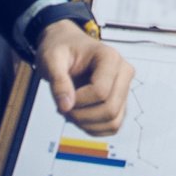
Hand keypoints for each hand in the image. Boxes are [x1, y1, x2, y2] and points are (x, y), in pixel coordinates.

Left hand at [40, 21, 134, 135]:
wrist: (66, 46)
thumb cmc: (60, 49)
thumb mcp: (51, 59)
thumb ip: (58, 81)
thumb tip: (66, 107)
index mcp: (110, 57)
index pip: (101, 91)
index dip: (78, 101)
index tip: (62, 97)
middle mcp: (123, 73)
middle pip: (110, 109)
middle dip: (82, 116)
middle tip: (64, 107)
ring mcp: (124, 89)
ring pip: (113, 122)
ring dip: (87, 124)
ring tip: (70, 111)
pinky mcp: (120, 102)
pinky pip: (112, 126)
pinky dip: (93, 128)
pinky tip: (79, 115)